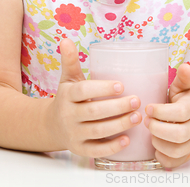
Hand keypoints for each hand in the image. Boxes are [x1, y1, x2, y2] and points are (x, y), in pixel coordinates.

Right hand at [47, 39, 141, 157]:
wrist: (52, 125)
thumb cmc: (67, 97)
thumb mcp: (68, 78)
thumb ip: (70, 60)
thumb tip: (66, 39)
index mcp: (67, 95)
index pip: (83, 91)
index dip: (102, 88)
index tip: (121, 85)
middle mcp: (68, 115)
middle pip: (93, 112)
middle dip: (117, 108)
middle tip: (137, 101)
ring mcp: (73, 134)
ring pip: (97, 131)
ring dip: (119, 125)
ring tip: (137, 117)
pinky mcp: (79, 149)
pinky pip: (96, 150)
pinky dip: (111, 147)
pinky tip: (127, 140)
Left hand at [144, 62, 189, 168]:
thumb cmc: (187, 99)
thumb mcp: (186, 85)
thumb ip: (185, 77)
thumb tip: (185, 66)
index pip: (180, 113)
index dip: (162, 112)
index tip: (148, 107)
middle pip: (179, 135)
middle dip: (158, 129)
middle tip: (146, 121)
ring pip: (177, 150)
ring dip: (159, 142)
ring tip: (150, 133)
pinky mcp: (187, 154)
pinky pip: (176, 162)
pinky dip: (163, 157)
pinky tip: (155, 146)